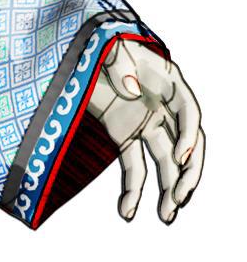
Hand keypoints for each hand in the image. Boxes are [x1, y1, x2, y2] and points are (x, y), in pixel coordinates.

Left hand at [86, 36, 204, 222]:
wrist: (74, 50)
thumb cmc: (95, 44)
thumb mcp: (105, 46)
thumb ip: (118, 63)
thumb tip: (131, 91)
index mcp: (166, 79)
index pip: (187, 110)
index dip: (188, 135)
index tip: (180, 157)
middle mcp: (162, 104)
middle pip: (185, 142)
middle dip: (187, 172)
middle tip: (179, 199)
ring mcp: (145, 121)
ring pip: (165, 160)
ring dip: (168, 189)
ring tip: (166, 218)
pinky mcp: (125, 135)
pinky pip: (134, 166)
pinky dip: (132, 190)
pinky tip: (127, 212)